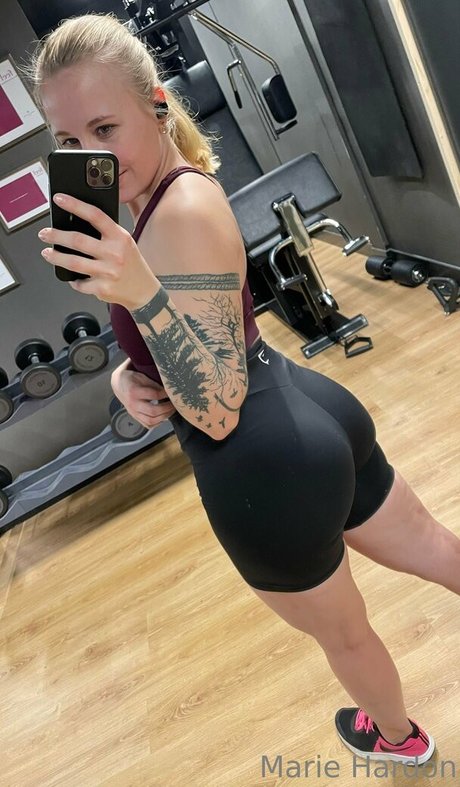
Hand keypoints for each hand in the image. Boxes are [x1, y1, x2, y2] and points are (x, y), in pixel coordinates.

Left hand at [38, 193, 157, 309]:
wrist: (144, 291)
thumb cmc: (131, 264)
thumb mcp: (124, 242)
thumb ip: (105, 233)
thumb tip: (74, 223)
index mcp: (120, 237)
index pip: (95, 215)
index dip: (75, 205)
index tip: (59, 199)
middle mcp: (114, 253)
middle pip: (78, 240)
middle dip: (56, 236)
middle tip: (45, 234)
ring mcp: (108, 272)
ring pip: (73, 262)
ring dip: (56, 257)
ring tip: (47, 253)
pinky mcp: (102, 288)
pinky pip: (79, 283)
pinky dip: (73, 280)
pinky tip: (71, 276)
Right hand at [111, 365, 175, 428]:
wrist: (118, 384)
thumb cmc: (131, 379)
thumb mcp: (141, 376)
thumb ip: (153, 384)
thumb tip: (167, 391)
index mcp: (134, 391)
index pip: (154, 395)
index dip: (165, 394)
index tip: (171, 392)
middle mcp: (133, 404)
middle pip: (153, 411)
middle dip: (167, 408)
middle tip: (174, 404)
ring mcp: (133, 412)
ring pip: (151, 421)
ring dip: (164, 417)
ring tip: (171, 410)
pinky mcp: (135, 417)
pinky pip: (147, 425)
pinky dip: (157, 423)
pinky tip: (163, 417)